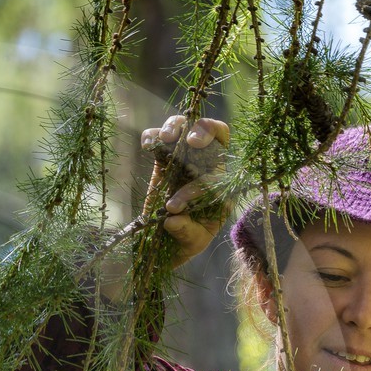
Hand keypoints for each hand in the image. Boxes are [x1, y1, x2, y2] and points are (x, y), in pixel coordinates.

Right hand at [140, 114, 229, 266]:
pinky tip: (147, 144)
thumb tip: (172, 219)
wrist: (165, 243)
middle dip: (203, 130)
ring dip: (175, 127)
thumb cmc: (186, 243)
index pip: (223, 162)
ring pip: (184, 127)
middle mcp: (204, 166)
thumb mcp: (193, 242)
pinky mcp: (161, 161)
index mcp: (220, 183)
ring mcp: (182, 160)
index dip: (209, 174)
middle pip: (211, 131)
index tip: (185, 186)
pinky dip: (152, 136)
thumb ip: (186, 231)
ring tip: (165, 138)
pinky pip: (158, 139)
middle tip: (191, 142)